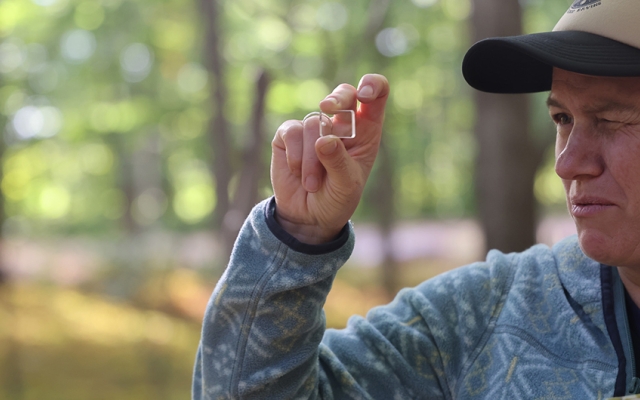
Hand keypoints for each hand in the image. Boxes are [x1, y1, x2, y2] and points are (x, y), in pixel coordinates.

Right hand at [270, 74, 389, 243]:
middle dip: (337, 98)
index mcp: (365, 131)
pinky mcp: (289, 135)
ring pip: (315, 123)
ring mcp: (315, 128)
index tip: (365, 93)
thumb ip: (338, 162)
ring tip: (313, 184)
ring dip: (312, 158)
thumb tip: (323, 140)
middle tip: (328, 107)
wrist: (308, 217)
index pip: (376, 96)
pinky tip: (298, 173)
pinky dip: (295, 156)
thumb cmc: (336, 199)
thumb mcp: (345, 186)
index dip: (373, 85)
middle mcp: (341, 124)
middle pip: (344, 93)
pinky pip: (292, 132)